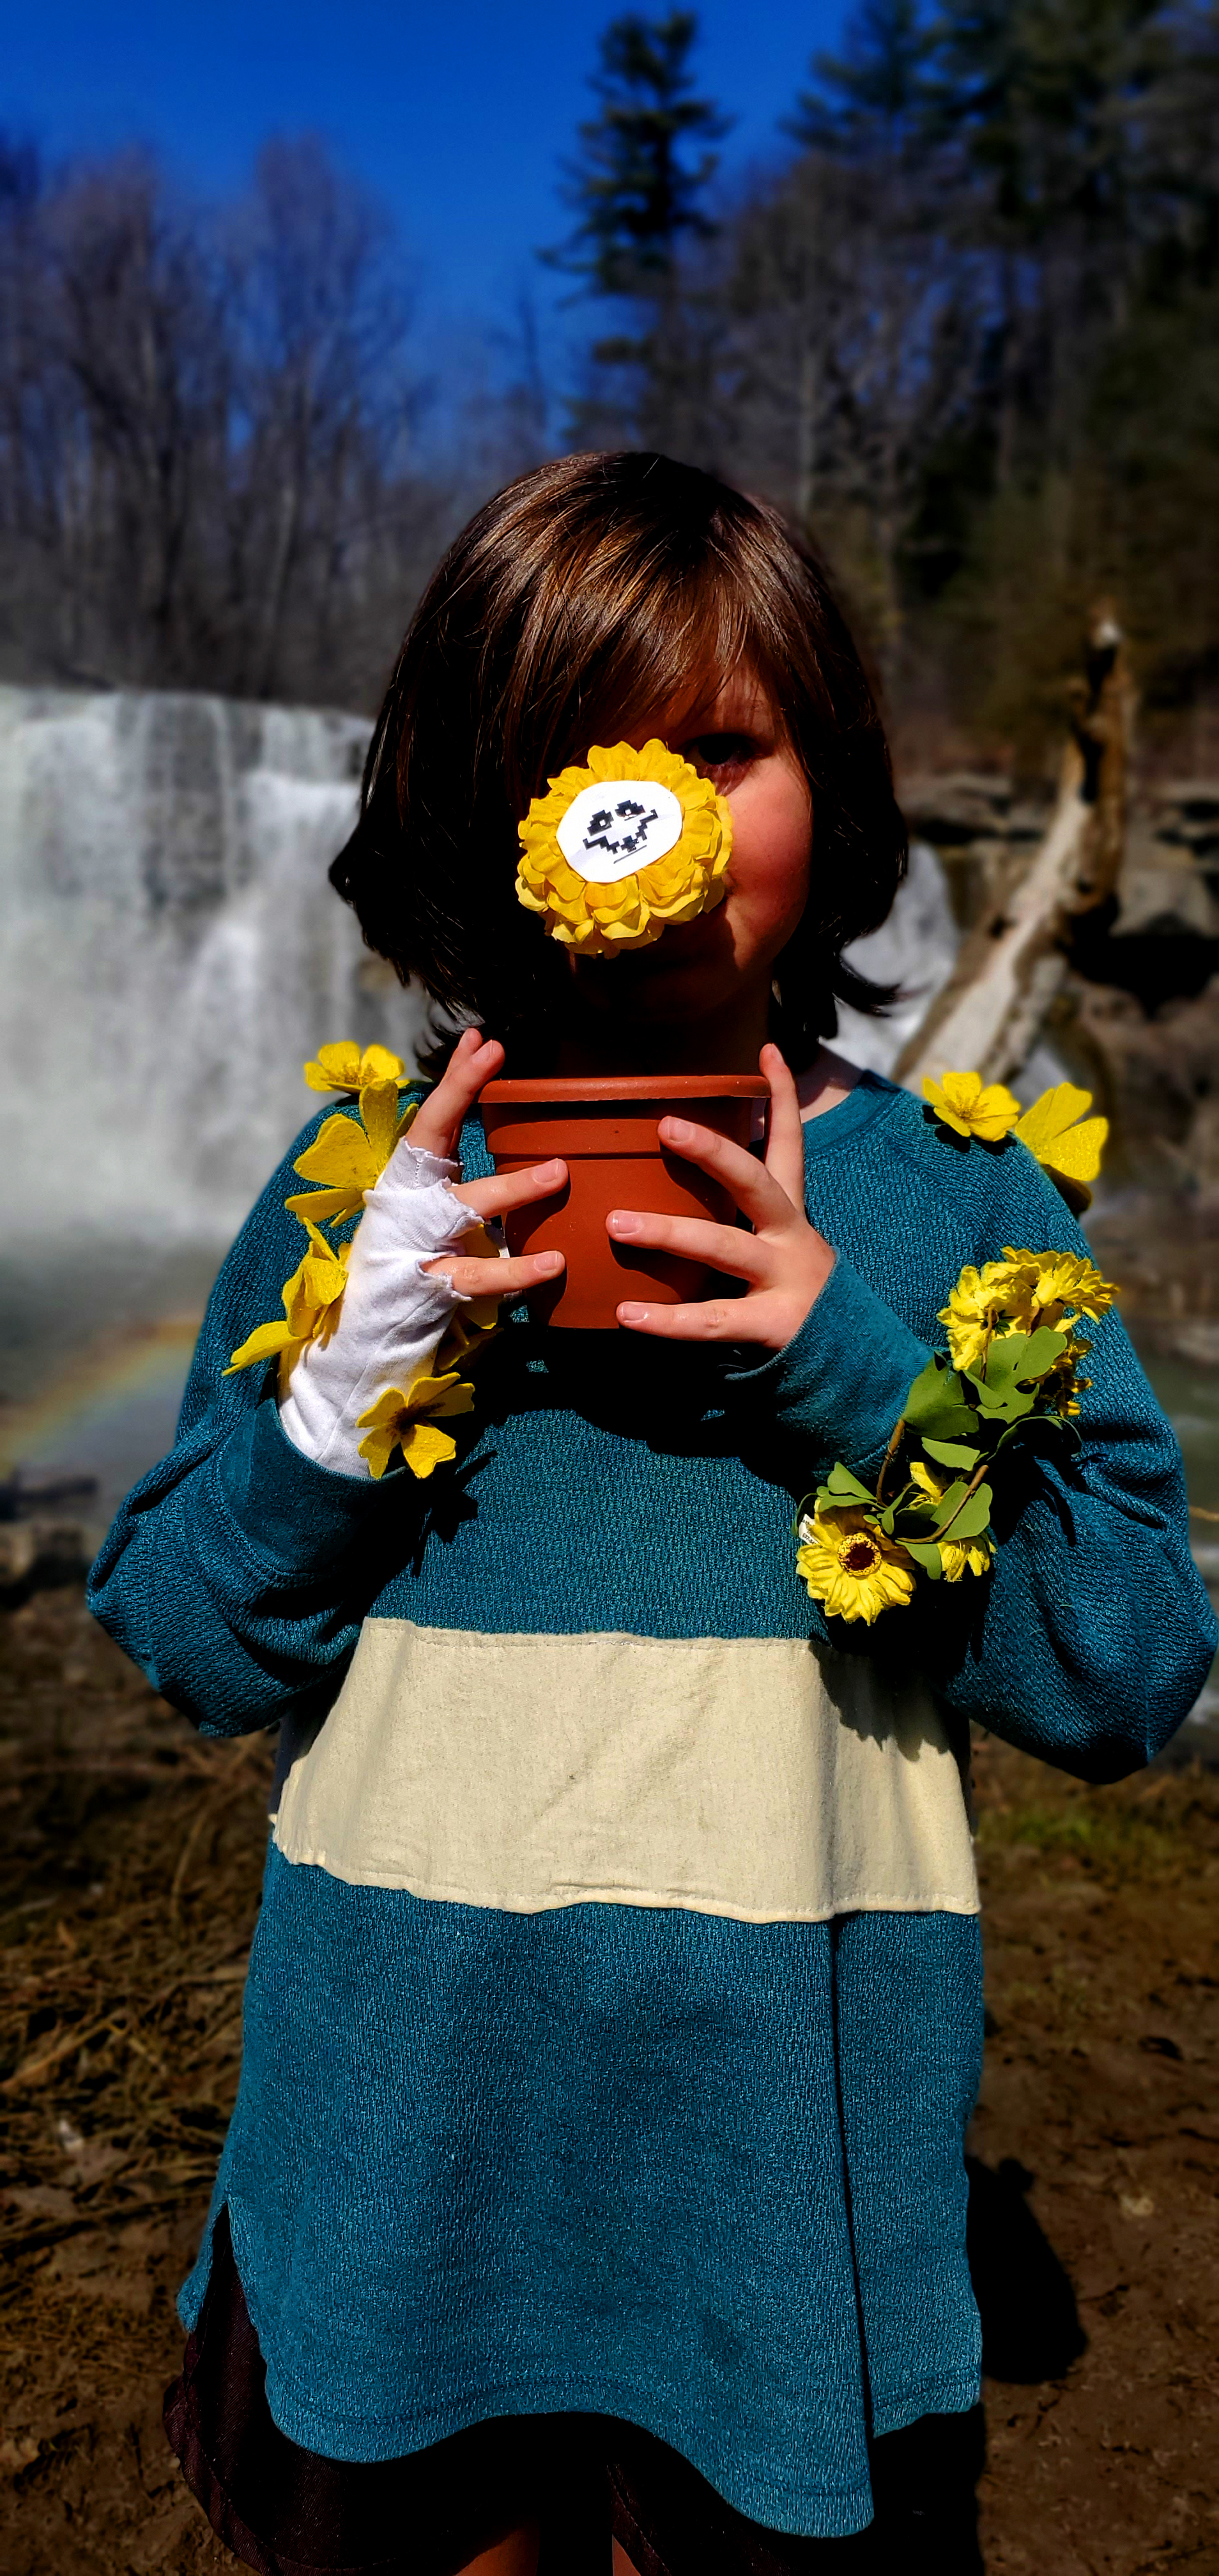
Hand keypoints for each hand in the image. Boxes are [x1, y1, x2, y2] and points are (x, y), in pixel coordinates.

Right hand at [411, 1027, 566, 1301]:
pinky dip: (519, 1271)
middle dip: (461, 1091)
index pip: (434, 1114)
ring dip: (513, 1187)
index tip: (485, 1040)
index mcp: (412, 1172)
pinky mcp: (436, 1284)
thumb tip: (481, 1054)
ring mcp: (419, 1238)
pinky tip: (554, 1263)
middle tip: (498, 1052)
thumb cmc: (414, 1238)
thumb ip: (457, 1129)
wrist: (377, 1316)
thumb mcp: (433, 1182)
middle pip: (433, 1138)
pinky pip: (481, 1277)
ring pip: (465, 1207)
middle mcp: (410, 1197)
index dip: (456, 1077)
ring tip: (559, 1172)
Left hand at [606, 1042, 832, 1349]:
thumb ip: (732, 1220)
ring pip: (723, 1246)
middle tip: (664, 1125)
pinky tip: (627, 1314)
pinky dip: (667, 1320)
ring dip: (668, 1232)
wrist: (849, 1364)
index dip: (782, 1096)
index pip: (790, 1144)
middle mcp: (792, 1237)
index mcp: (791, 1213)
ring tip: (615, 1223)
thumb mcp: (773, 1248)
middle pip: (754, 1181)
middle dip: (712, 1150)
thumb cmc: (789, 1298)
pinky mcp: (773, 1325)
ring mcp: (785, 1279)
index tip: (766, 1050)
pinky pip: (712, 1321)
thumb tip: (661, 1190)